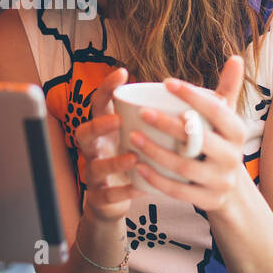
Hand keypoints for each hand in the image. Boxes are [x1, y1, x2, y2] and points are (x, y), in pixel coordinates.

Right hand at [71, 67, 143, 222]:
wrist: (113, 200)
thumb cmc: (131, 159)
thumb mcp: (138, 135)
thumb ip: (156, 117)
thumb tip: (189, 92)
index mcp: (103, 129)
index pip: (98, 104)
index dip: (105, 88)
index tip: (122, 73)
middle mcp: (95, 149)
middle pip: (83, 133)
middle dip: (97, 125)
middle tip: (117, 120)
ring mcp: (94, 173)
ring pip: (94, 166)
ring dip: (113, 161)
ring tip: (133, 157)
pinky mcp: (100, 196)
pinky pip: (108, 194)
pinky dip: (123, 191)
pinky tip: (140, 187)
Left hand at [128, 56, 248, 215]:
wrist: (231, 191)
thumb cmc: (220, 144)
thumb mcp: (227, 120)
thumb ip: (227, 90)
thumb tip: (235, 57)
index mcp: (237, 132)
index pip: (216, 110)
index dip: (192, 96)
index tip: (167, 82)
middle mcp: (232, 157)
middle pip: (198, 139)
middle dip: (168, 125)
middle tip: (142, 112)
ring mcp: (220, 181)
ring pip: (184, 166)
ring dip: (155, 152)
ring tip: (132, 136)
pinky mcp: (207, 200)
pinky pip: (178, 191)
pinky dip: (156, 179)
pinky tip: (138, 166)